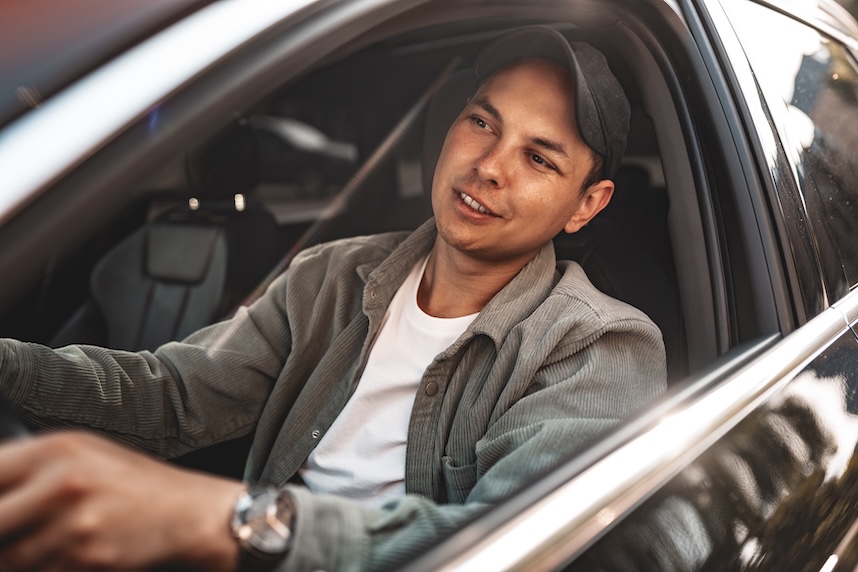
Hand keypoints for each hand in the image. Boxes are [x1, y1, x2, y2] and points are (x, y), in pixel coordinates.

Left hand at [0, 431, 243, 570]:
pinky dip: (52, 568)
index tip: (3, 510)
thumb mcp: (83, 453)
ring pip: (11, 558)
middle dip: (3, 532)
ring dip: (25, 557)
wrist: (185, 511)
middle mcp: (63, 481)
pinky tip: (75, 552)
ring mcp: (75, 522)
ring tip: (57, 539)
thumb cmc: (130, 482)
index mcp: (57, 448)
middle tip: (15, 532)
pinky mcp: (87, 557)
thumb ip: (29, 465)